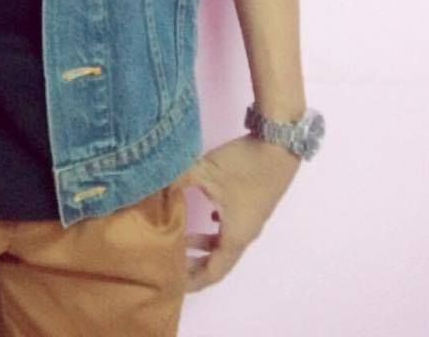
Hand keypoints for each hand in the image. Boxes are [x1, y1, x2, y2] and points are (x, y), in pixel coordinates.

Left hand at [172, 134, 299, 291]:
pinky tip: (203, 215)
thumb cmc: (243, 165)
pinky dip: (213, 230)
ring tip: (181, 241)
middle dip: (195, 267)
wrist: (278, 145)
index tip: (172, 284)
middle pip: (218, 262)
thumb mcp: (205, 171)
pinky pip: (230, 228)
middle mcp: (245, 234)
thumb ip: (176, 181)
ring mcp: (250, 220)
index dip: (192, 281)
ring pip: (224, 244)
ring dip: (204, 246)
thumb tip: (150, 186)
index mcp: (234, 237)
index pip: (212, 272)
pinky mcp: (252, 205)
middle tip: (172, 266)